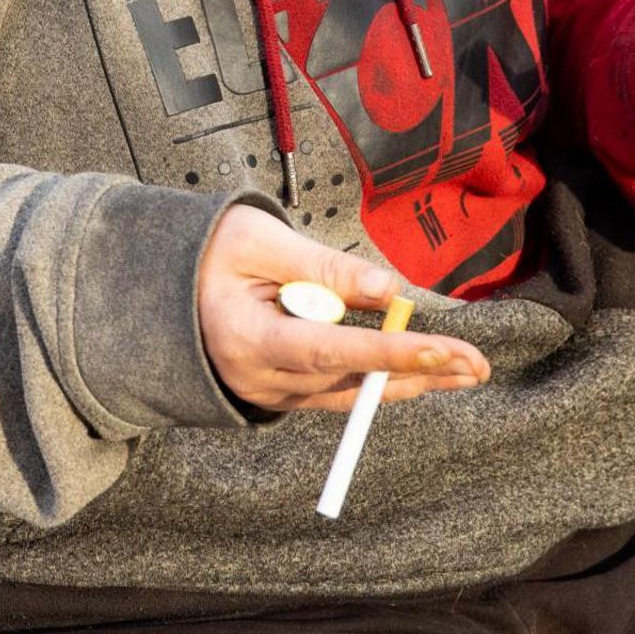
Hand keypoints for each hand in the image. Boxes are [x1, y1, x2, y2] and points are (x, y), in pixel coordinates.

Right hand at [195, 204, 486, 414]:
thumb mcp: (259, 241)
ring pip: (350, 391)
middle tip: (476, 363)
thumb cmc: (207, 253)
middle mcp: (258, 378)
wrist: (158, 287)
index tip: (439, 349)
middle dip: (416, 369)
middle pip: (350, 379)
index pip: (329, 350)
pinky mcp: (280, 391)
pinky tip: (424, 372)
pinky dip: (380, 380)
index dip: (387, 352)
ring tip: (466, 369)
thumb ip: (325, 267)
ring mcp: (268, 392)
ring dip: (409, 380)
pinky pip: (338, 389)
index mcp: (246, 339)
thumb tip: (389, 290)